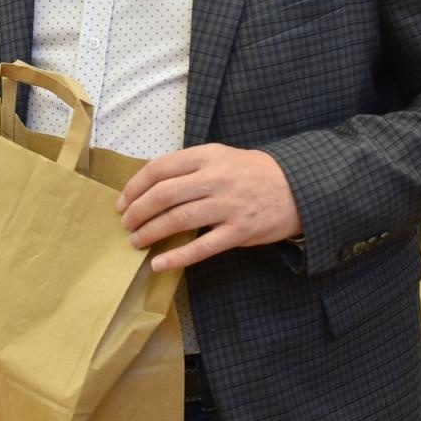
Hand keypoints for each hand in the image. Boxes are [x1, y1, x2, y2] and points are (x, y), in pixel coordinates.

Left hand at [115, 144, 300, 270]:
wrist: (297, 188)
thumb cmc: (252, 173)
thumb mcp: (221, 157)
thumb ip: (189, 167)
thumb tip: (149, 187)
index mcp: (208, 156)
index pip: (160, 168)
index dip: (135, 186)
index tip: (122, 202)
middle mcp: (216, 178)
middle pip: (164, 194)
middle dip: (137, 212)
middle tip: (125, 224)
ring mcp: (228, 206)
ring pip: (178, 219)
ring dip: (151, 233)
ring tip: (135, 242)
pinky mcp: (239, 232)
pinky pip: (201, 247)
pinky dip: (176, 257)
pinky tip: (159, 264)